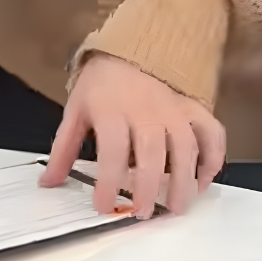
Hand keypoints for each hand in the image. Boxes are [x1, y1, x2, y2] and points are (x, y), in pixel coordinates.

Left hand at [41, 53, 226, 219]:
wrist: (130, 48)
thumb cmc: (102, 85)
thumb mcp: (76, 111)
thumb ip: (64, 150)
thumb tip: (48, 182)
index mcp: (112, 110)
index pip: (112, 152)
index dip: (108, 183)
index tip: (104, 206)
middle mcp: (147, 110)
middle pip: (152, 153)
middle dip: (148, 187)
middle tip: (143, 212)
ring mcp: (174, 109)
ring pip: (186, 147)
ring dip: (184, 180)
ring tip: (176, 206)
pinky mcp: (192, 109)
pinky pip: (211, 132)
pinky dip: (213, 157)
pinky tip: (204, 180)